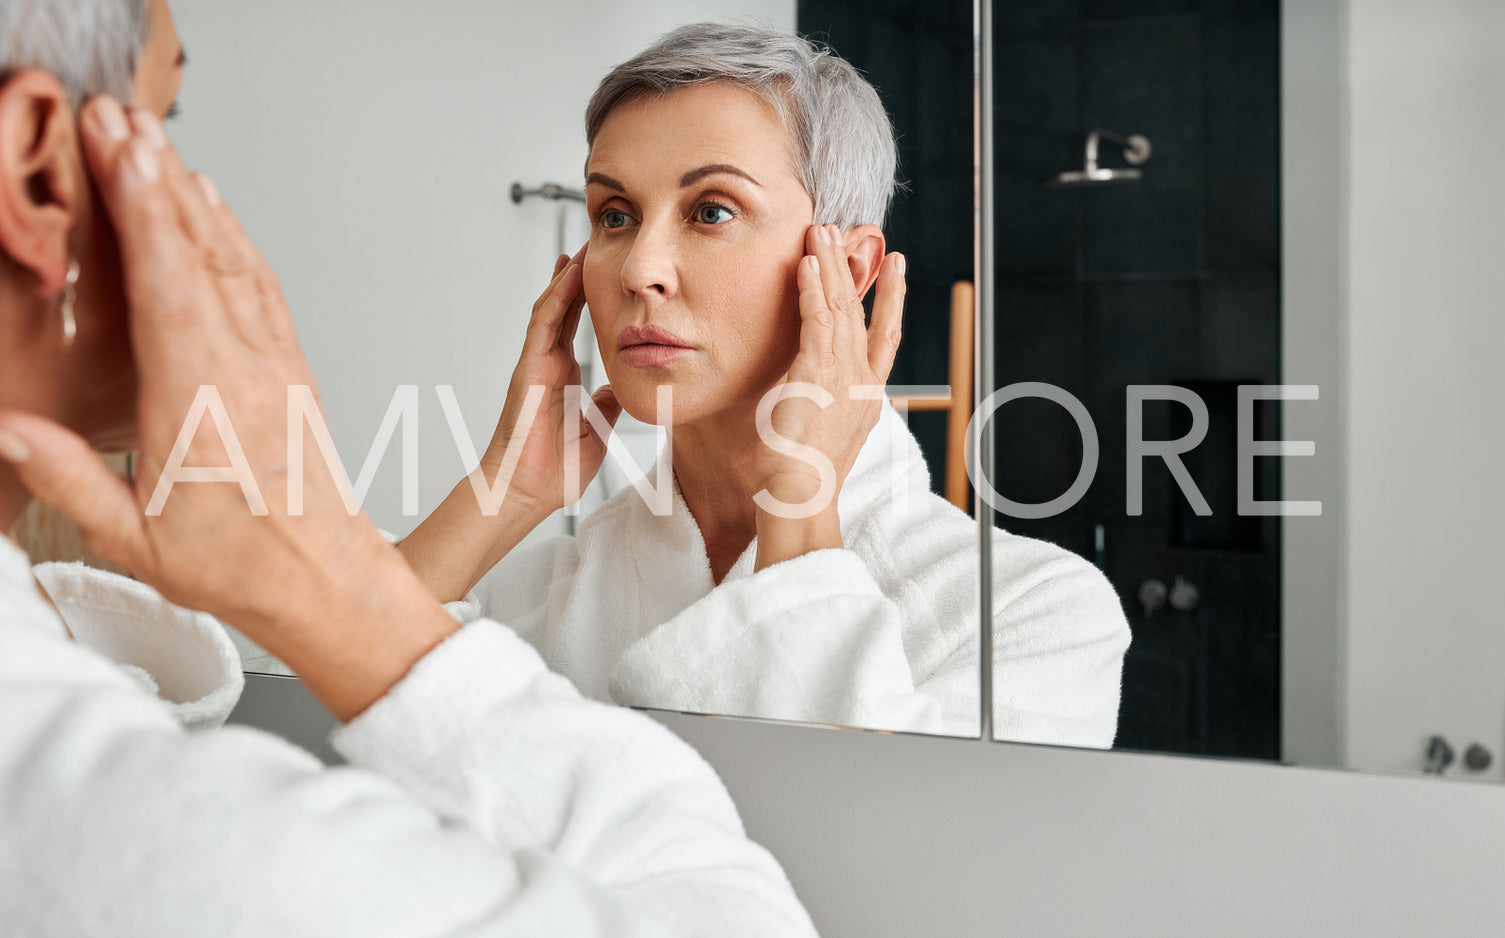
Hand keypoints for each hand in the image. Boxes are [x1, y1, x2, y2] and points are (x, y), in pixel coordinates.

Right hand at [0, 97, 455, 719]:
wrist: (325, 578)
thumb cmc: (241, 564)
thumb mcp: (132, 537)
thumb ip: (67, 478)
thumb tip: (8, 428)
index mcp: (201, 396)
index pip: (167, 281)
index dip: (141, 209)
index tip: (117, 150)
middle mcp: (245, 365)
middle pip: (197, 250)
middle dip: (155, 178)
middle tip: (120, 118)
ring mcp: (273, 361)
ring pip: (233, 259)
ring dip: (193, 197)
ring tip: (156, 144)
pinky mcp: (289, 367)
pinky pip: (260, 285)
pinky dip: (233, 237)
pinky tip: (214, 211)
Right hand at [395, 248, 620, 602]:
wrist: (526, 492)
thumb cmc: (554, 471)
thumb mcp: (596, 430)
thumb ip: (606, 406)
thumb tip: (620, 388)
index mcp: (564, 376)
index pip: (577, 326)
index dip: (592, 297)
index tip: (608, 272)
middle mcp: (548, 364)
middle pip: (563, 308)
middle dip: (578, 276)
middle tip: (596, 244)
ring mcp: (536, 364)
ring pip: (551, 308)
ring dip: (566, 278)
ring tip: (583, 248)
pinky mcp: (528, 369)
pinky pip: (542, 325)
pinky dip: (555, 297)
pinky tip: (568, 275)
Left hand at [751, 223, 904, 567]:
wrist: (802, 497)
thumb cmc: (804, 479)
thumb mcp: (821, 436)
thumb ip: (821, 409)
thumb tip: (805, 399)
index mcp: (869, 396)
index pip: (884, 337)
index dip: (891, 299)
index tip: (896, 268)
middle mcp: (863, 381)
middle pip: (861, 313)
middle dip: (856, 270)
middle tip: (852, 233)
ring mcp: (843, 375)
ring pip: (839, 308)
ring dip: (830, 266)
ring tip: (823, 231)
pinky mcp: (817, 373)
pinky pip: (816, 320)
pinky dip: (812, 288)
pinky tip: (807, 262)